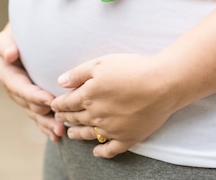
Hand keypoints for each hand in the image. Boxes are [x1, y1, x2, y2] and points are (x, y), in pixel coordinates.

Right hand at [0, 23, 65, 140]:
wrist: (20, 38)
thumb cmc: (15, 35)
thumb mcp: (6, 37)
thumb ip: (6, 44)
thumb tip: (10, 54)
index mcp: (6, 74)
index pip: (21, 88)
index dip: (35, 95)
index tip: (50, 100)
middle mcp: (13, 88)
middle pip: (29, 105)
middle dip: (45, 114)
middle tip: (61, 121)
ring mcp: (22, 96)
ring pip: (35, 113)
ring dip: (47, 123)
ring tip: (61, 132)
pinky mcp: (31, 99)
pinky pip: (38, 114)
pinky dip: (46, 125)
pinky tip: (57, 136)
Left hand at [51, 53, 179, 157]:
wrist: (162, 84)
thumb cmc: (132, 68)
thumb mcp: (100, 63)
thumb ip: (78, 73)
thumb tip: (60, 82)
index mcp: (88, 96)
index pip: (67, 103)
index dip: (59, 104)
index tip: (53, 105)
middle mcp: (96, 115)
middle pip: (76, 118)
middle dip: (65, 117)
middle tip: (60, 118)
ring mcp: (112, 129)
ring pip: (89, 134)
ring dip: (78, 134)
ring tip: (71, 135)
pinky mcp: (128, 137)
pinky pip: (111, 149)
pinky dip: (102, 152)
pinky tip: (97, 152)